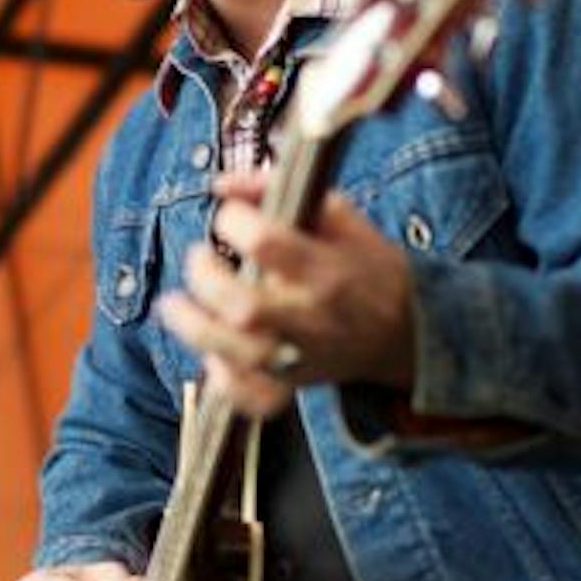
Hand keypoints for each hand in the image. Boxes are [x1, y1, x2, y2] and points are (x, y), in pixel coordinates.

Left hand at [154, 172, 415, 417]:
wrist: (407, 333)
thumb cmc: (368, 269)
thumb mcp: (342, 218)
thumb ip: (282, 192)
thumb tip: (223, 184)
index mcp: (329, 269)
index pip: (266, 243)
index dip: (234, 222)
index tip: (229, 218)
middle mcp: (313, 317)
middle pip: (243, 306)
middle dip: (204, 277)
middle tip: (200, 257)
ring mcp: (301, 356)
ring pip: (235, 353)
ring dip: (193, 327)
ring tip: (173, 304)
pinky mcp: (293, 386)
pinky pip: (251, 396)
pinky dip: (224, 380)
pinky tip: (211, 356)